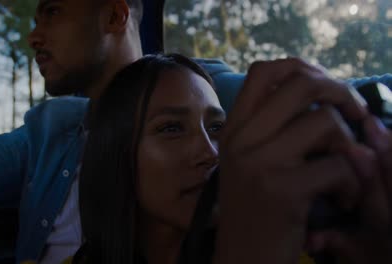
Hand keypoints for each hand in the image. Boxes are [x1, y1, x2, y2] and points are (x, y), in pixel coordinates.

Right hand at [213, 58, 375, 263]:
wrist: (242, 257)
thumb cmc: (254, 209)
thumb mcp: (250, 161)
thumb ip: (271, 127)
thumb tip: (318, 95)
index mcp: (235, 129)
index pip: (264, 71)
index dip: (302, 68)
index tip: (323, 90)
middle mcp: (242, 139)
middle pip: (302, 82)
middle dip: (341, 92)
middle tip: (354, 114)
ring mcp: (260, 162)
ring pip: (326, 121)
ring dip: (350, 146)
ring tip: (344, 173)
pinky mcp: (283, 190)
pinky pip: (339, 165)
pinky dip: (352, 184)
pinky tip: (341, 200)